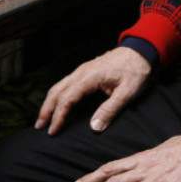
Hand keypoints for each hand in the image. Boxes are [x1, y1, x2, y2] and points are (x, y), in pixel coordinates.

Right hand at [34, 47, 151, 134]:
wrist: (141, 51)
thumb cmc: (136, 71)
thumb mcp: (127, 93)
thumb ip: (110, 110)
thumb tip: (93, 128)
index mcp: (89, 77)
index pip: (67, 98)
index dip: (58, 115)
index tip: (53, 131)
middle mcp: (81, 72)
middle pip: (57, 91)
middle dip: (46, 109)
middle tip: (39, 127)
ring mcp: (81, 70)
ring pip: (58, 86)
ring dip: (49, 102)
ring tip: (44, 118)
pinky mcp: (85, 71)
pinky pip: (65, 83)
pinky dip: (57, 95)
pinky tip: (57, 104)